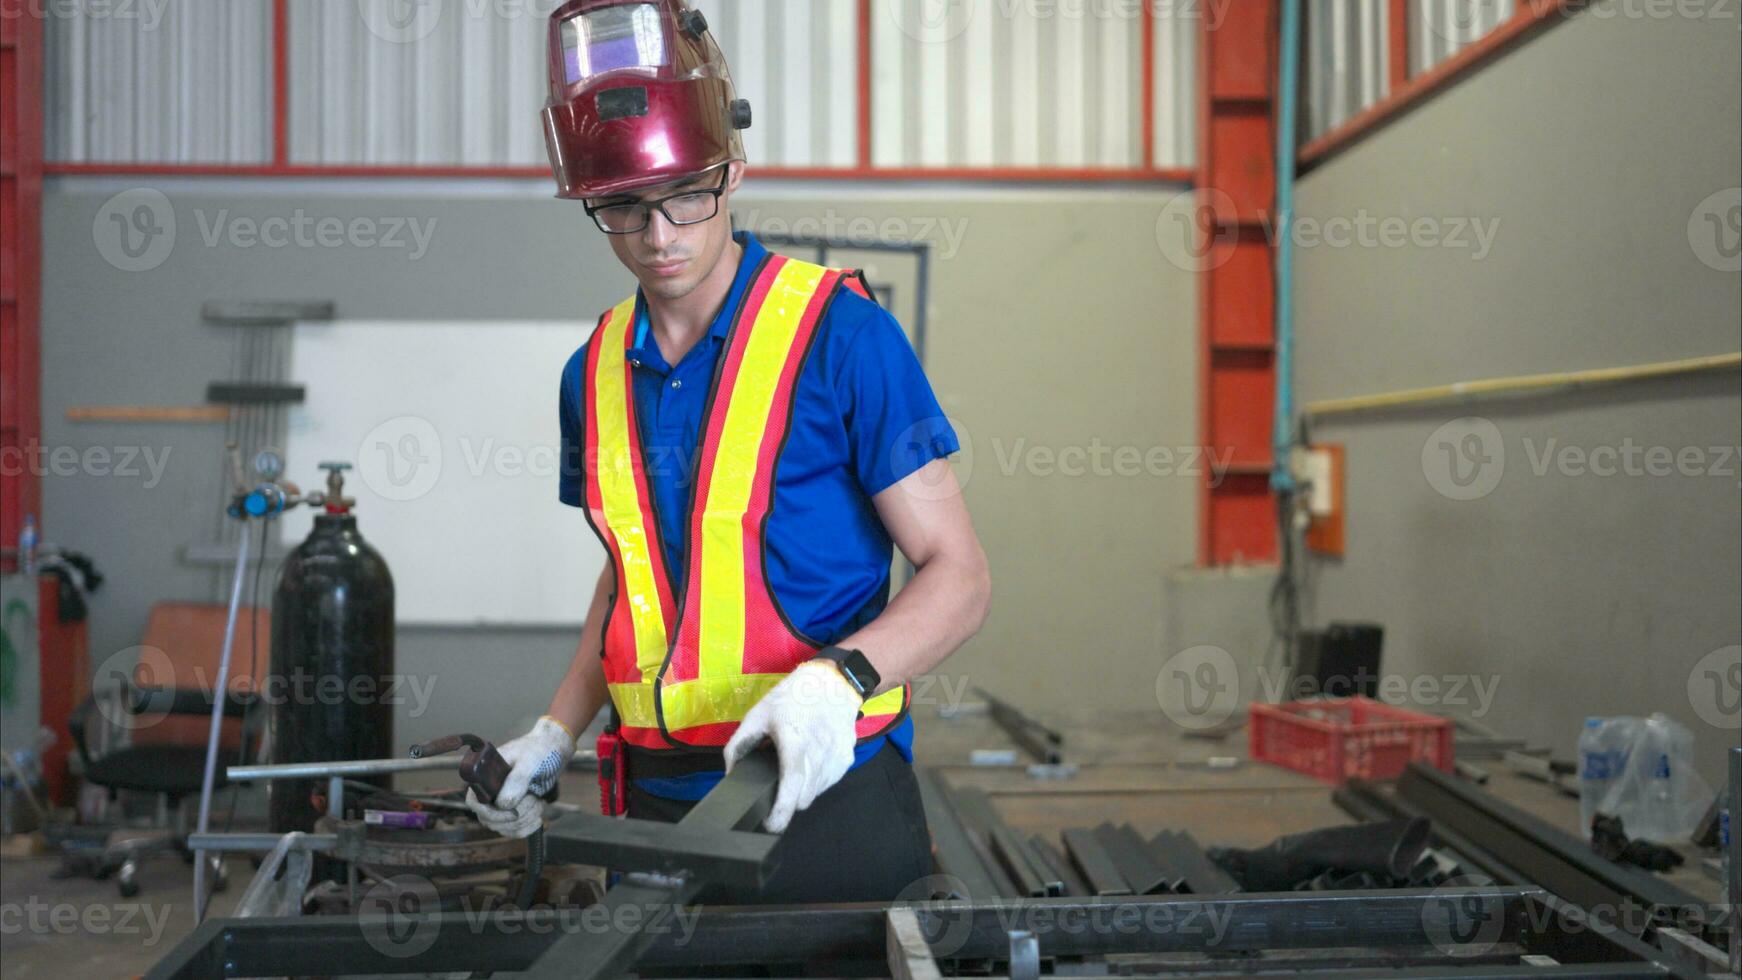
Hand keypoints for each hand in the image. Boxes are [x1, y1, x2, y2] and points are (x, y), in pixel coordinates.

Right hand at [464, 716, 575, 838]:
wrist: (552, 750)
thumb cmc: (538, 750)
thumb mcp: (529, 761)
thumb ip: (517, 780)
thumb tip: (503, 804)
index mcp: (484, 775)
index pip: (474, 802)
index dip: (490, 813)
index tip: (513, 812)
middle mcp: (489, 791)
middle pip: (489, 820)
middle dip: (514, 817)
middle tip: (533, 800)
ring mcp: (501, 802)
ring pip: (504, 827)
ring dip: (524, 821)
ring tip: (538, 803)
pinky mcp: (514, 810)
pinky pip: (514, 829)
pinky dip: (527, 828)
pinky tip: (538, 820)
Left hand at [723, 661, 862, 832]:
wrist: (834, 683)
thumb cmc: (793, 697)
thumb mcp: (758, 715)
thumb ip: (740, 745)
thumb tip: (730, 773)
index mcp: (795, 743)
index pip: (791, 788)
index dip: (780, 812)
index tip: (770, 825)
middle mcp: (819, 754)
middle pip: (803, 798)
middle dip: (789, 800)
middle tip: (777, 788)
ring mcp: (836, 758)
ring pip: (816, 792)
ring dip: (804, 789)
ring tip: (795, 766)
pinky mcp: (847, 759)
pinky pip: (828, 781)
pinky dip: (817, 779)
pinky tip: (810, 760)